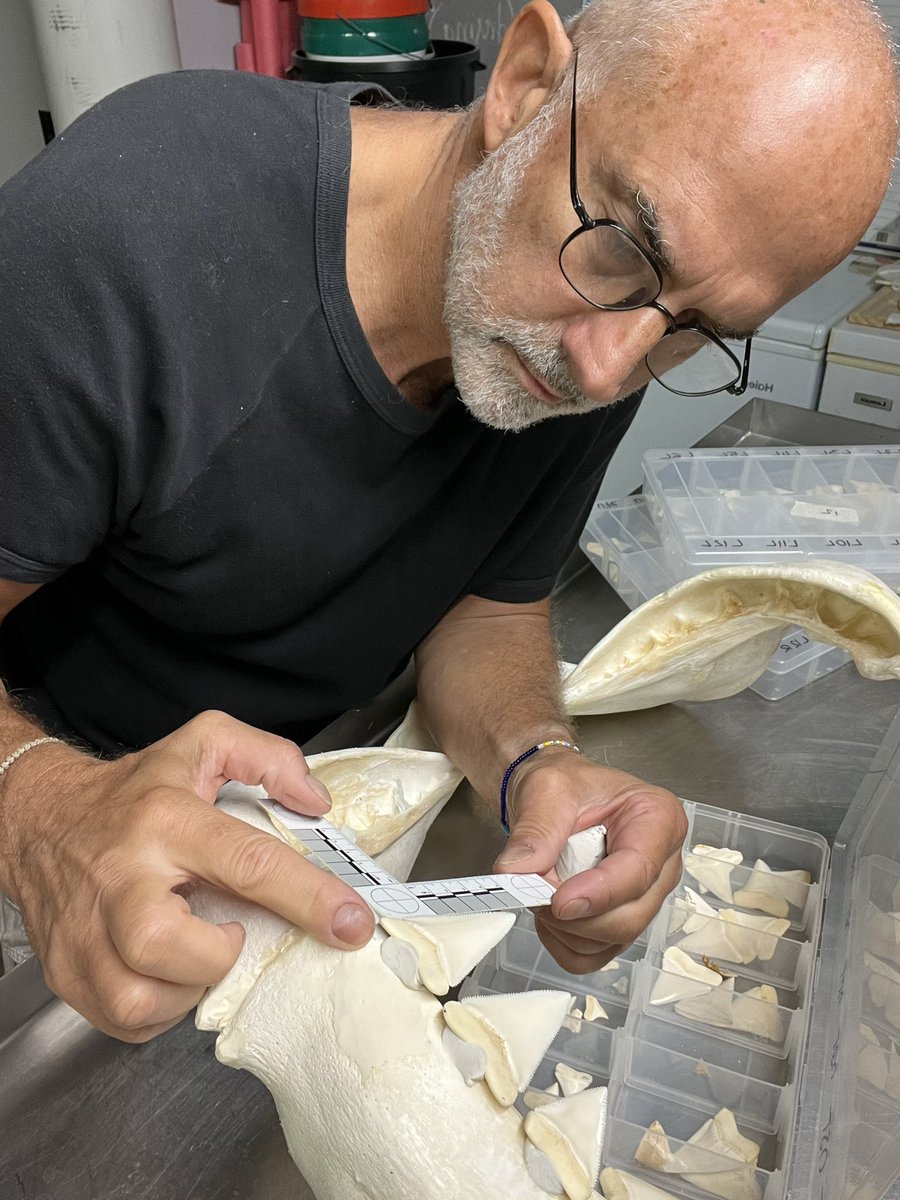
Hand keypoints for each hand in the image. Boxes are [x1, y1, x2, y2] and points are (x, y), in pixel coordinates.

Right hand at [0, 711, 374, 1040]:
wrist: (39, 817)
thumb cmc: (133, 792)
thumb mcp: (204, 744)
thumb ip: (269, 757)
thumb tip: (315, 804)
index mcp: (166, 819)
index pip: (246, 861)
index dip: (308, 897)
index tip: (351, 922)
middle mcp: (121, 876)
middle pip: (164, 943)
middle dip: (216, 957)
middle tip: (231, 935)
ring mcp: (85, 930)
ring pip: (136, 998)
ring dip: (186, 991)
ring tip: (198, 954)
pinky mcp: (66, 971)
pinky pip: (122, 1022)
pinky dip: (159, 1012)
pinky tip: (170, 974)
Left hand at [493, 750, 686, 972]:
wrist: (556, 797)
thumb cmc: (564, 785)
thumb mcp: (547, 789)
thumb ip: (535, 829)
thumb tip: (516, 872)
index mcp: (659, 819)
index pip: (639, 871)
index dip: (599, 893)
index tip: (558, 901)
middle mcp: (662, 864)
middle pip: (629, 917)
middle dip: (574, 915)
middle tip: (532, 889)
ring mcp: (646, 898)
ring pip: (610, 941)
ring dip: (564, 927)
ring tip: (541, 888)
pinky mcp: (623, 922)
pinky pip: (593, 955)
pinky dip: (563, 942)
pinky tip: (549, 911)